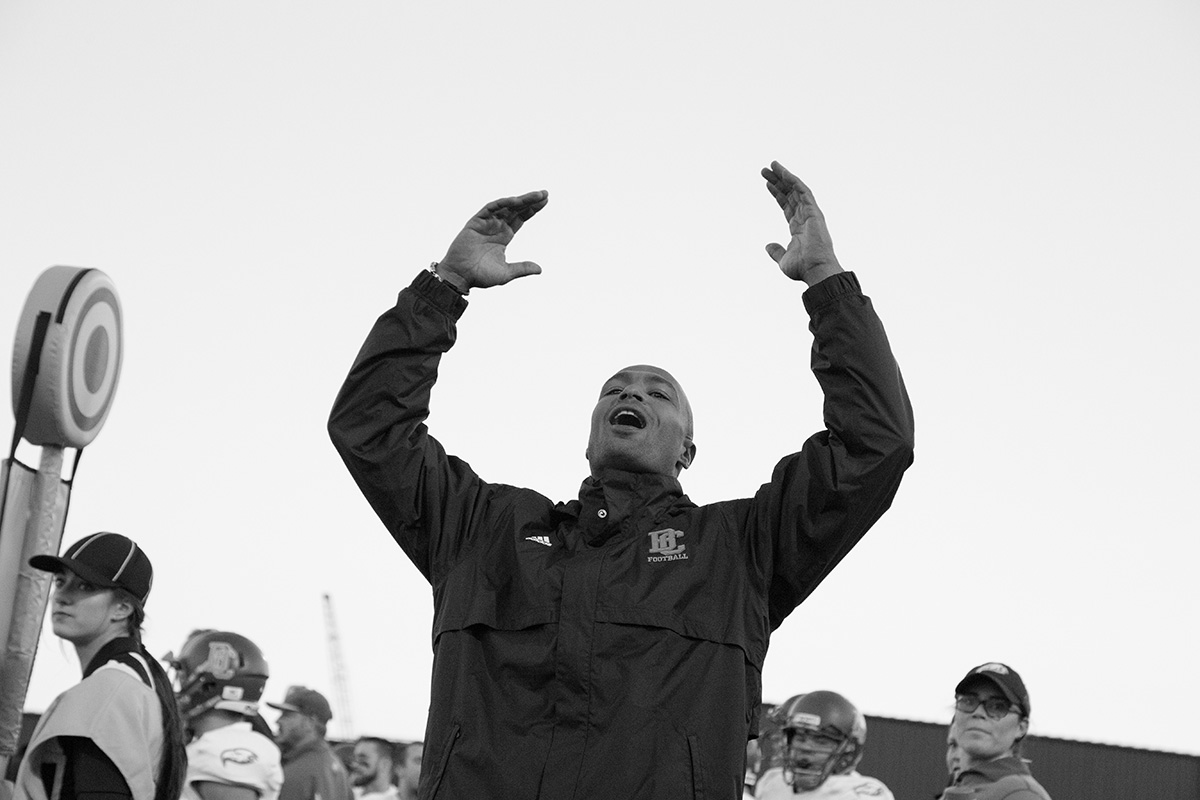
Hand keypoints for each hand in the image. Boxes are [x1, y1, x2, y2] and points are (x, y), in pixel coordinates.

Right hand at [437, 191, 548, 291]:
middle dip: (530, 201)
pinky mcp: (476, 222)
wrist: (460, 277)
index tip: (545, 201)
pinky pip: (490, 208)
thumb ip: (522, 268)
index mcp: (504, 236)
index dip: (532, 209)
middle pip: (516, 210)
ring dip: (520, 200)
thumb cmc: (480, 276)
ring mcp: (486, 223)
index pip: (521, 218)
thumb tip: (540, 269)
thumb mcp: (506, 273)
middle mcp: (496, 227)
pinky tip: (515, 201)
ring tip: (536, 196)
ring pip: (505, 206)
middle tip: (545, 193)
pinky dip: (502, 203)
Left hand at [761, 162, 843, 285]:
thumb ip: (776, 251)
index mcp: (798, 228)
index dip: (777, 194)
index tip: (767, 184)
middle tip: (764, 170)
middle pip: (790, 194)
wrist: (815, 270)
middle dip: (778, 182)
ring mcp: (810, 213)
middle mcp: (805, 218)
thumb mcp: (783, 260)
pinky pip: (803, 191)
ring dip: (784, 177)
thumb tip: (768, 245)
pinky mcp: (814, 211)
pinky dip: (794, 181)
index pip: (787, 206)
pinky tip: (783, 173)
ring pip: (796, 189)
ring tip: (771, 165)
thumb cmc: (803, 268)